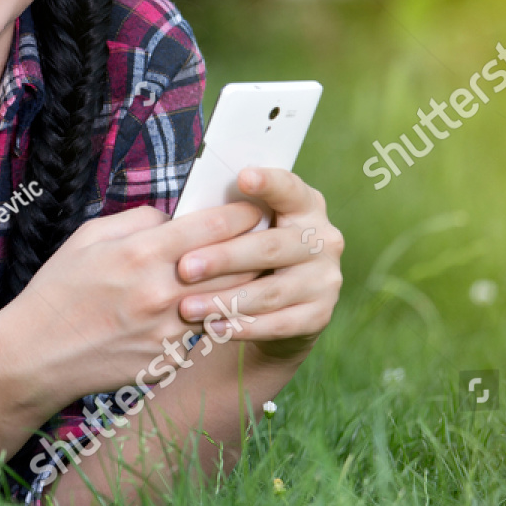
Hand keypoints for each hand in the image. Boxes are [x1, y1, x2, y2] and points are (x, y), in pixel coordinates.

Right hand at [11, 199, 265, 406]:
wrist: (37, 354)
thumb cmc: (59, 289)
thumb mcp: (88, 237)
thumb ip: (138, 220)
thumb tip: (175, 219)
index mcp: (141, 253)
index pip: (213, 227)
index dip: (243, 214)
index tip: (256, 209)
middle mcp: (161, 292)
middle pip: (236, 266)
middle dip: (255, 250)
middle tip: (267, 240)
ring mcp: (169, 331)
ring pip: (230, 303)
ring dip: (245, 287)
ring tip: (254, 275)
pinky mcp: (170, 359)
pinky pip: (205, 334)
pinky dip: (214, 320)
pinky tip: (213, 311)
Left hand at [174, 167, 343, 362]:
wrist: (278, 306)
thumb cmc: (245, 252)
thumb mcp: (243, 229)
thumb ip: (227, 217)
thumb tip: (180, 217)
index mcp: (304, 206)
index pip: (289, 189)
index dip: (269, 183)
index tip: (243, 177)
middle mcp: (323, 239)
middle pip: (270, 247)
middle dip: (223, 258)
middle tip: (184, 268)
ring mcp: (325, 279)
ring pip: (270, 292)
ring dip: (224, 300)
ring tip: (187, 307)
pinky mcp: (319, 315)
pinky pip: (277, 324)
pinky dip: (241, 327)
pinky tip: (211, 328)